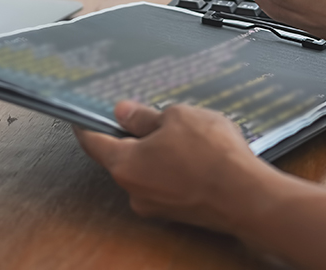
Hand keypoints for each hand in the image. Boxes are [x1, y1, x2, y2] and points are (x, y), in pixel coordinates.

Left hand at [74, 101, 285, 236]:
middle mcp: (133, 189)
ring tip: (188, 135)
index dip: (86, 125)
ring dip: (160, 153)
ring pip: (149, 171)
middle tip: (152, 116)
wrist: (245, 196)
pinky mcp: (178, 212)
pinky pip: (169, 184)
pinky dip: (176, 169)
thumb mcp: (177, 118)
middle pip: (123, 157)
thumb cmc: (209, 153)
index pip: (93, 142)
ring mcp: (156, 205)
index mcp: (124, 164)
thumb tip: (123, 113)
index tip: (80, 115)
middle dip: (135, 136)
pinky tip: (199, 155)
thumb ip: (144, 116)